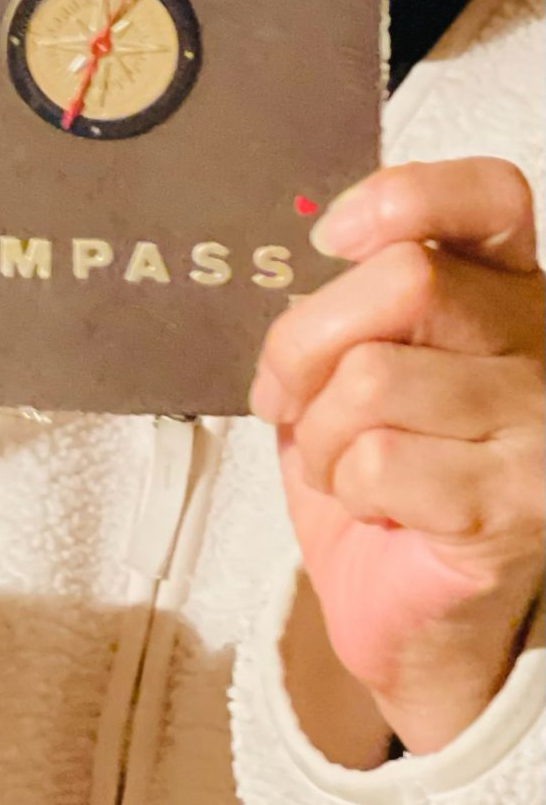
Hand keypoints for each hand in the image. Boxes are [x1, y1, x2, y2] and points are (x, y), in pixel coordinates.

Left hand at [252, 158, 543, 753]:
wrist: (412, 608)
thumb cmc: (383, 472)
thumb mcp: (362, 360)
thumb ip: (357, 298)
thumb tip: (312, 242)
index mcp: (510, 289)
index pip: (491, 196)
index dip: (406, 195)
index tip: (333, 239)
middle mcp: (545, 346)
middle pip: (406, 280)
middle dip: (307, 340)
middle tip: (284, 394)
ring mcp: (542, 427)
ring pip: (375, 377)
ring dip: (316, 429)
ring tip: (332, 461)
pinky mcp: (517, 504)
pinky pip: (377, 460)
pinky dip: (340, 482)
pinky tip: (367, 504)